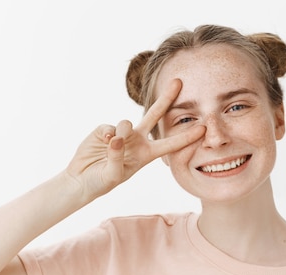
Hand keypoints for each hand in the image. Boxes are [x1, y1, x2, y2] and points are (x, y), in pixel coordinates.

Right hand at [65, 79, 204, 198]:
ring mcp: (121, 133)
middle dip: (166, 98)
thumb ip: (117, 156)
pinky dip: (106, 134)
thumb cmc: (102, 181)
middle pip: (155, 115)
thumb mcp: (113, 175)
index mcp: (146, 154)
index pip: (170, 144)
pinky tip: (103, 142)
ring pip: (126, 122)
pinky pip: (108, 127)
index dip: (186, 137)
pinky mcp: (104, 130)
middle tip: (179, 81)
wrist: (82, 179)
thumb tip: (117, 135)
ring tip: (114, 143)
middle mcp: (136, 140)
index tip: (203, 129)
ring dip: (123, 130)